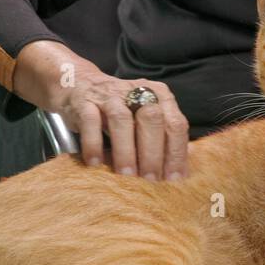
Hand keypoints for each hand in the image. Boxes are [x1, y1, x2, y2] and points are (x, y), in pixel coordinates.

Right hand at [56, 68, 190, 181]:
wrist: (80, 84)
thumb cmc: (121, 108)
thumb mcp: (146, 117)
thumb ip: (165, 137)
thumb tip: (183, 169)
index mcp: (160, 95)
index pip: (175, 124)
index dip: (176, 153)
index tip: (173, 178)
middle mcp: (137, 91)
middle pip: (152, 120)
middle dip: (153, 153)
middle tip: (150, 179)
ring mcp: (110, 95)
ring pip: (121, 120)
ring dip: (126, 151)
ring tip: (127, 174)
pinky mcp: (85, 101)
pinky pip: (90, 121)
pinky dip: (93, 143)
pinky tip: (96, 163)